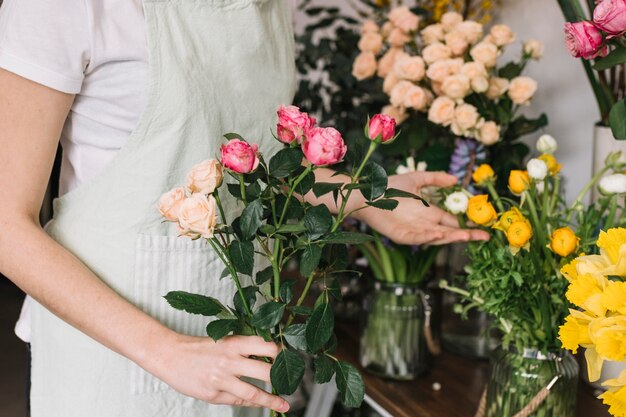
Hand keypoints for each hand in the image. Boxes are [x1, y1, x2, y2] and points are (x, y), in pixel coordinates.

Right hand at [148, 333, 289, 412]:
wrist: (170, 356)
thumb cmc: (199, 348)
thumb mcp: (222, 339)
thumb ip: (244, 346)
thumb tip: (269, 352)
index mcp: (233, 343)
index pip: (264, 345)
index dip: (279, 351)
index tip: (290, 355)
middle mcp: (229, 360)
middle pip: (264, 370)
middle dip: (280, 376)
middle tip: (291, 380)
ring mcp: (221, 379)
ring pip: (253, 392)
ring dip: (271, 400)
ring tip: (283, 404)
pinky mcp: (213, 394)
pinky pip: (238, 401)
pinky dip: (251, 402)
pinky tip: (260, 404)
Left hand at [353, 171, 489, 244]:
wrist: (368, 193)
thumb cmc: (391, 186)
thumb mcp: (417, 179)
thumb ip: (435, 179)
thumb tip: (455, 179)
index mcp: (430, 213)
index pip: (453, 221)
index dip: (468, 223)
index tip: (484, 225)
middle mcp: (425, 224)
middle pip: (450, 232)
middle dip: (467, 235)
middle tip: (485, 237)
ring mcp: (414, 231)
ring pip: (437, 237)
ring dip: (451, 238)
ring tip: (466, 236)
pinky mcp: (401, 236)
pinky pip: (417, 238)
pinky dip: (428, 237)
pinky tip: (439, 234)